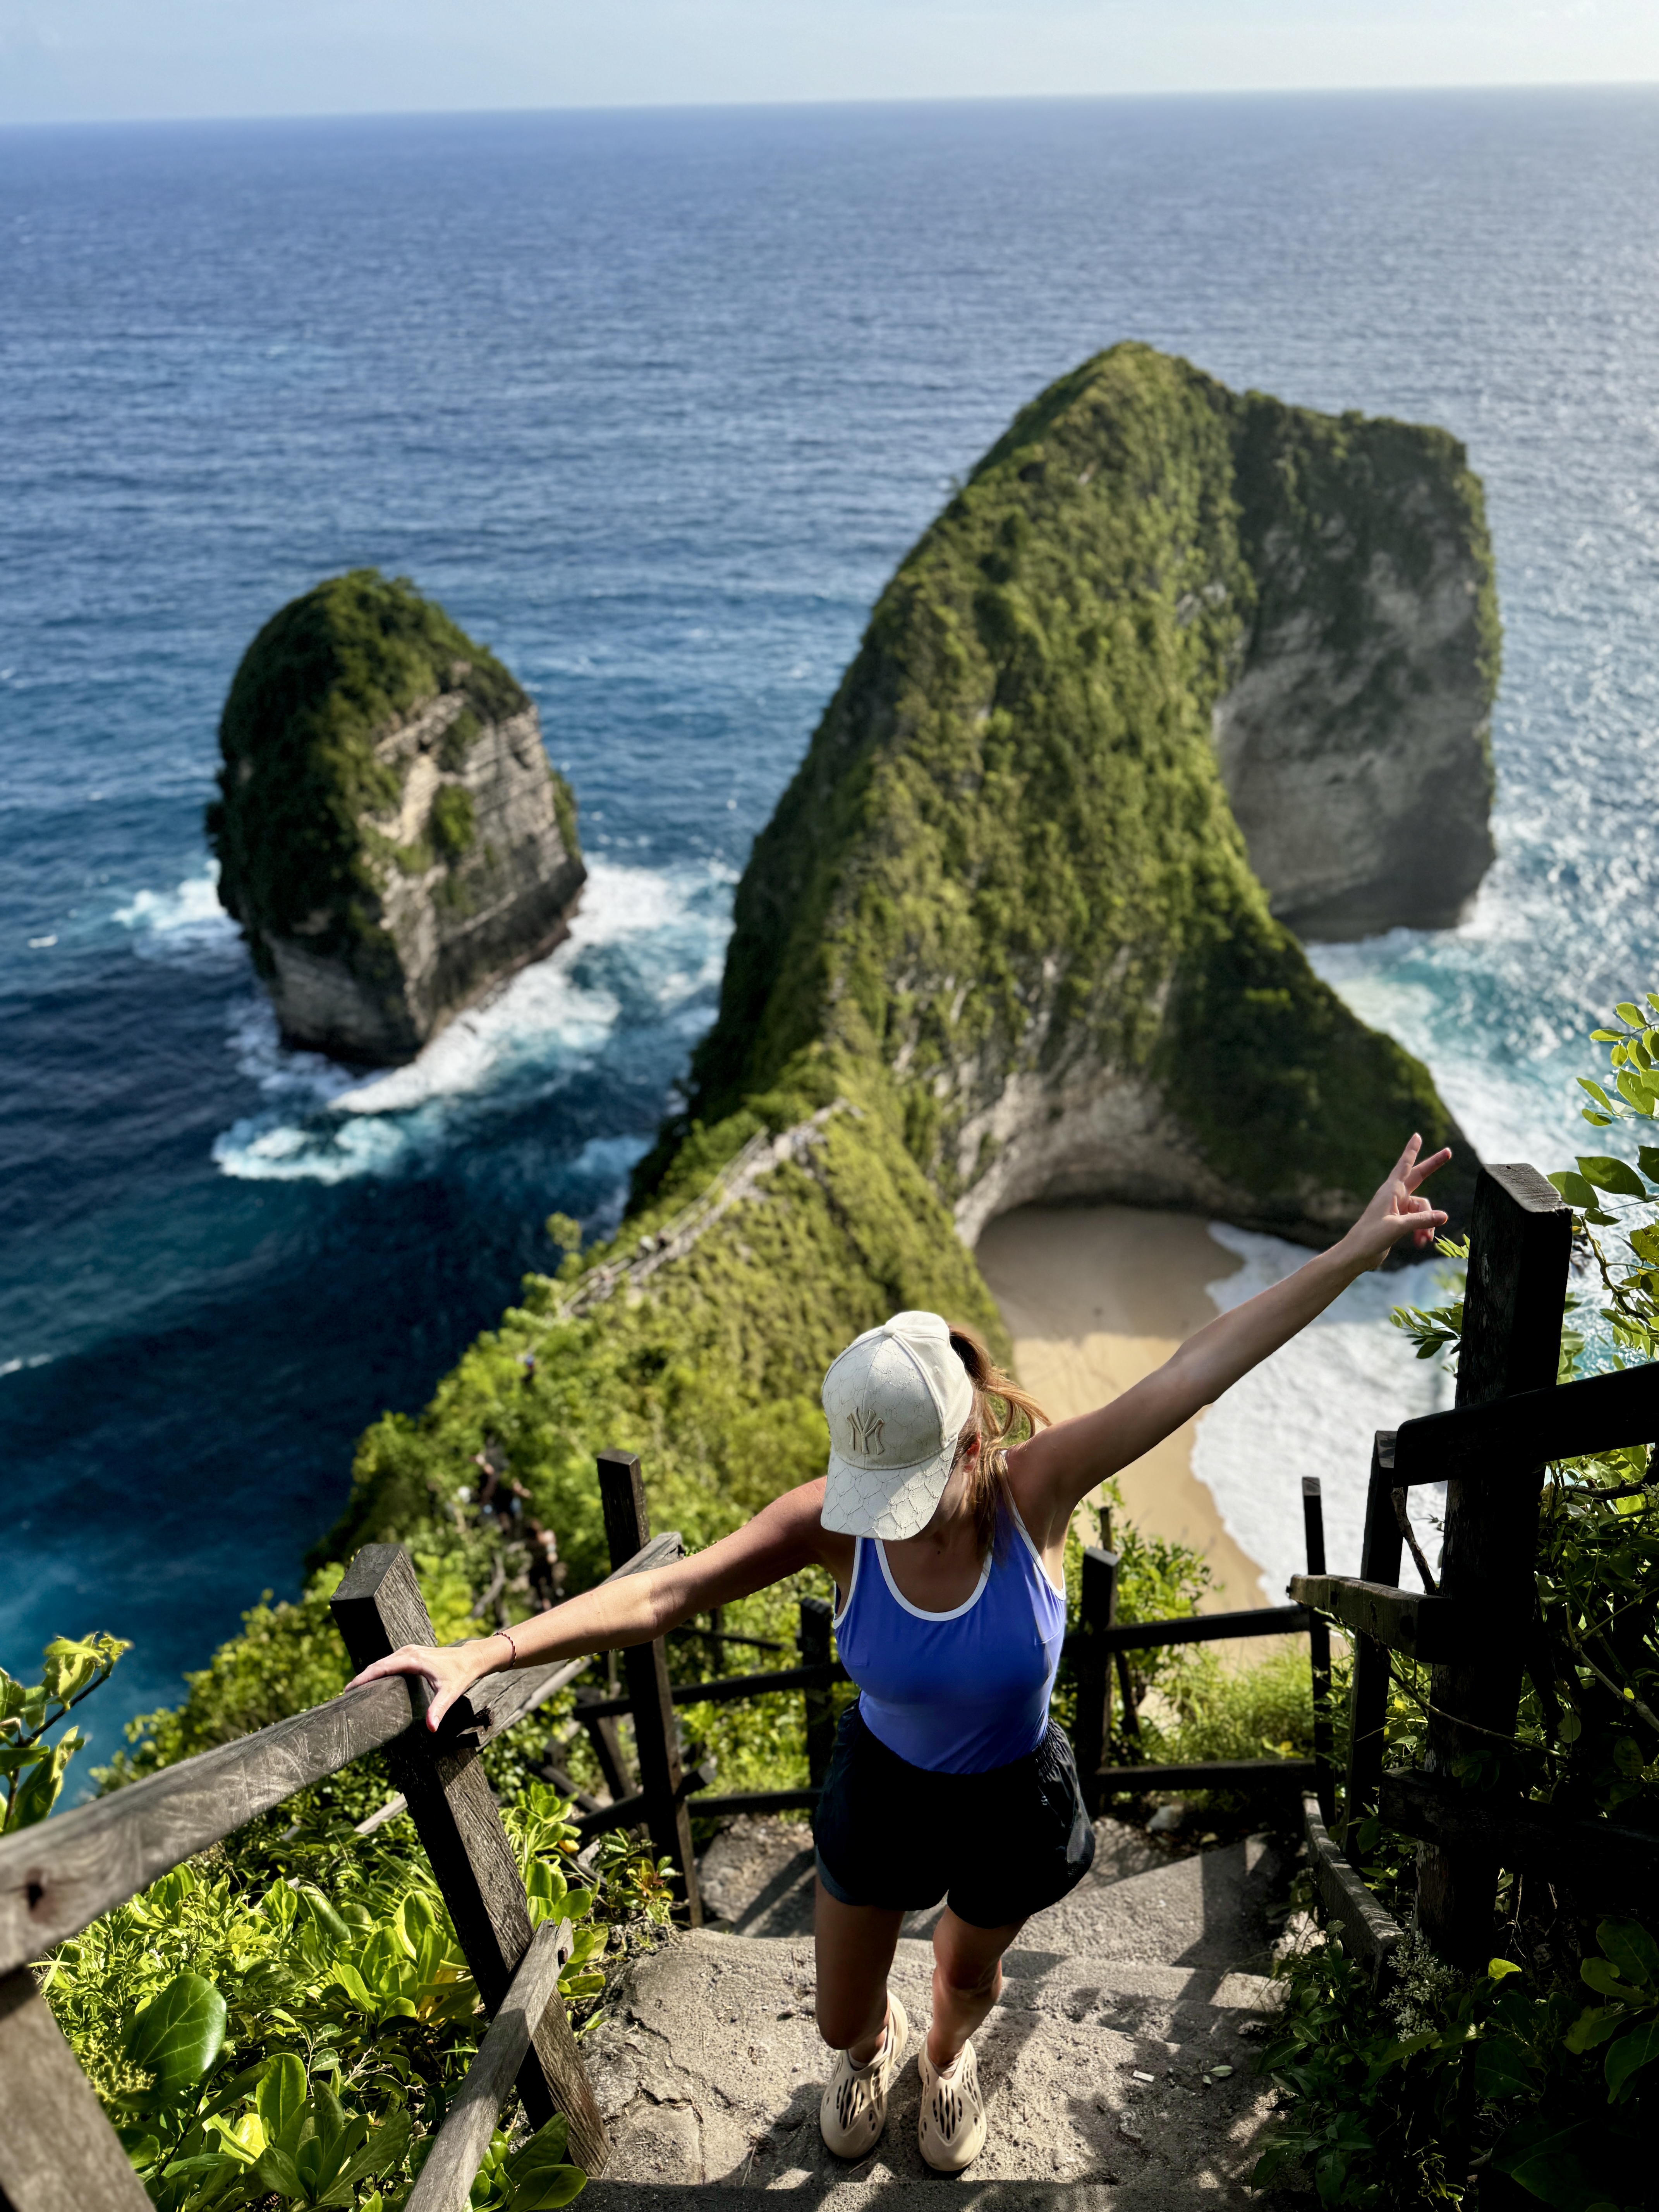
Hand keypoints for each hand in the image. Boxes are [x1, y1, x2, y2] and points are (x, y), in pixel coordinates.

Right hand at [345, 1634, 505, 1732]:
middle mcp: (407, 1652)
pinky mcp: (409, 1654)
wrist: (471, 1659)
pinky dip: (378, 1671)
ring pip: (382, 1663)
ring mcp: (408, 1652)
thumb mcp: (450, 1693)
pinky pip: (388, 1663)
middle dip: (361, 1678)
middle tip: (346, 1694)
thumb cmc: (460, 1674)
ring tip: (354, 1691)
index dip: (364, 1678)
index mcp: (412, 1658)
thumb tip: (431, 1727)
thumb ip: (438, 1710)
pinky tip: (371, 1684)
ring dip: (368, 1674)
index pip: (381, 1667)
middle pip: (378, 1664)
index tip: (349, 1688)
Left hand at [1342, 1133, 1450, 1270]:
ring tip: (1424, 1240)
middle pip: (1419, 1177)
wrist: (1357, 1254)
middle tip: (1449, 1152)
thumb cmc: (1371, 1237)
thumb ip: (1421, 1221)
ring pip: (1423, 1209)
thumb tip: (1445, 1216)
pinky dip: (1422, 1231)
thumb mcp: (1397, 1227)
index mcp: (1391, 1191)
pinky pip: (1418, 1221)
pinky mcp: (1399, 1221)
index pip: (1405, 1166)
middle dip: (1433, 1166)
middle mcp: (1395, 1196)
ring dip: (1427, 1224)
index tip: (1416, 1136)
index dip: (1412, 1151)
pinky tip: (1420, 1243)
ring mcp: (1398, 1208)